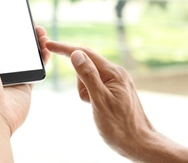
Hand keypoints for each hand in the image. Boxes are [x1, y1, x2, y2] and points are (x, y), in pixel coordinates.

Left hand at [0, 18, 49, 161]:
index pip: (1, 38)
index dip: (10, 27)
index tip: (18, 16)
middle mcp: (2, 66)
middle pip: (17, 45)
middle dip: (26, 33)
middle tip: (34, 24)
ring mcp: (15, 75)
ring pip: (29, 54)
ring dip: (37, 42)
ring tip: (42, 33)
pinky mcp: (27, 84)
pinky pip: (38, 68)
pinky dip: (44, 57)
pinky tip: (46, 48)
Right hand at [46, 41, 187, 161]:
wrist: (139, 144)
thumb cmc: (120, 126)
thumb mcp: (99, 100)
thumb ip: (88, 76)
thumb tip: (75, 54)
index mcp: (113, 72)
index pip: (85, 53)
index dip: (64, 48)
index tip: (48, 44)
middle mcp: (116, 73)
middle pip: (86, 65)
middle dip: (79, 81)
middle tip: (87, 100)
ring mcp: (116, 82)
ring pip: (89, 77)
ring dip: (84, 90)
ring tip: (94, 106)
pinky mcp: (114, 90)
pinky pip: (94, 85)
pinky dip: (89, 94)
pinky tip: (97, 106)